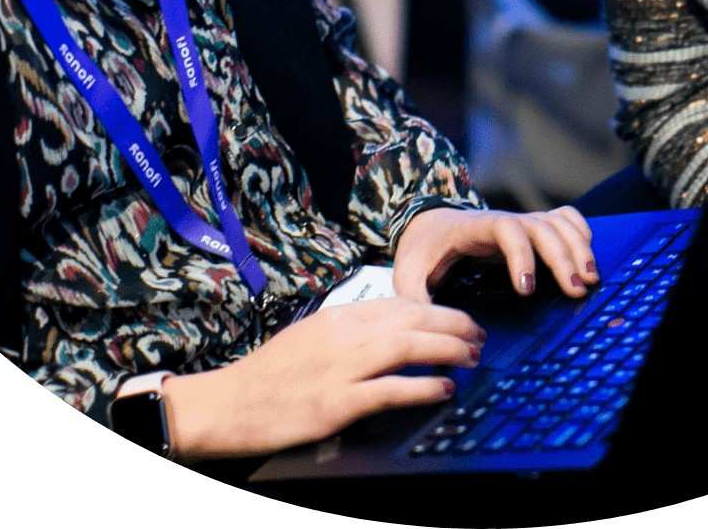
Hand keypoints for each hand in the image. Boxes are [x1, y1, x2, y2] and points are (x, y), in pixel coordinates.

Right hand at [159, 297, 483, 459]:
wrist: (229, 403)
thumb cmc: (271, 373)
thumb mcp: (312, 337)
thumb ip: (350, 331)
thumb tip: (392, 331)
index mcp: (338, 316)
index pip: (400, 303)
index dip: (438, 309)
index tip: (461, 317)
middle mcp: (343, 335)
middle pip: (411, 319)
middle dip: (452, 324)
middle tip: (479, 334)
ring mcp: (340, 369)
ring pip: (406, 347)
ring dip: (446, 349)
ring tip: (472, 355)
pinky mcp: (336, 404)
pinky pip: (389, 391)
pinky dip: (421, 386)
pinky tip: (444, 388)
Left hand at [392, 205, 597, 300]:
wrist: (427, 223)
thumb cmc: (422, 250)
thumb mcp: (407, 273)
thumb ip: (414, 299)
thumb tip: (429, 333)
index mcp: (474, 228)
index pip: (506, 229)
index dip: (521, 256)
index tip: (526, 290)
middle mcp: (502, 220)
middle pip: (541, 227)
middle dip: (562, 257)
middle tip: (577, 290)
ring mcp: (520, 221)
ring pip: (557, 223)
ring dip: (577, 247)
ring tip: (590, 280)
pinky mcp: (530, 227)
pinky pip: (564, 219)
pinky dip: (580, 232)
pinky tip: (586, 257)